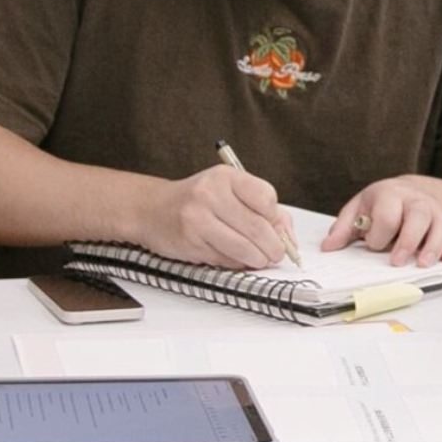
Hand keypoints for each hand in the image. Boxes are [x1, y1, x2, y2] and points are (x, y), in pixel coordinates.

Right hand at [140, 164, 288, 269]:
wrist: (152, 209)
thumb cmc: (197, 200)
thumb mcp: (230, 192)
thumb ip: (263, 210)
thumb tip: (288, 238)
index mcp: (226, 177)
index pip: (266, 198)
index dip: (275, 218)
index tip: (274, 226)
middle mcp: (210, 194)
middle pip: (258, 227)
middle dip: (274, 247)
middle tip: (276, 253)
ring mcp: (197, 219)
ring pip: (243, 248)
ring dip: (258, 260)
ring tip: (259, 259)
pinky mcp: (190, 242)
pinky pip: (225, 260)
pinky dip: (237, 263)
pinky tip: (235, 257)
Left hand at [323, 177, 441, 267]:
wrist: (410, 192)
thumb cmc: (381, 204)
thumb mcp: (359, 209)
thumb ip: (343, 228)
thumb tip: (328, 247)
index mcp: (390, 194)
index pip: (387, 214)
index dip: (379, 234)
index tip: (373, 245)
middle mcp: (416, 200)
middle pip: (418, 216)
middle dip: (408, 241)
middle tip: (396, 262)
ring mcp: (435, 211)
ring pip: (441, 225)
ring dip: (433, 246)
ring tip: (423, 264)